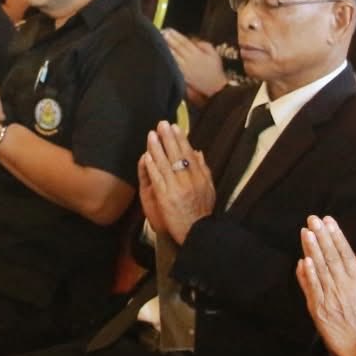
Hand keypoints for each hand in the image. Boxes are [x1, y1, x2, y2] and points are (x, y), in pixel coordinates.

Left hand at [135, 121, 216, 244]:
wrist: (197, 231)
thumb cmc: (203, 211)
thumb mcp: (209, 188)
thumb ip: (204, 169)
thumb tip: (198, 152)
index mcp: (199, 177)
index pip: (188, 153)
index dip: (181, 139)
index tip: (175, 127)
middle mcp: (188, 180)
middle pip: (176, 154)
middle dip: (168, 138)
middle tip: (161, 124)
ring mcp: (176, 188)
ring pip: (164, 163)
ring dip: (156, 148)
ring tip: (151, 135)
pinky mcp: (165, 197)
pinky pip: (157, 178)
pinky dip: (151, 166)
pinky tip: (146, 156)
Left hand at [163, 30, 227, 100]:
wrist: (214, 87)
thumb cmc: (215, 70)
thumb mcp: (214, 54)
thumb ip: (205, 45)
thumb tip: (194, 41)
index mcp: (198, 54)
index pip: (184, 42)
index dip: (176, 35)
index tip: (169, 30)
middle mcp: (190, 60)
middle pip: (177, 48)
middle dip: (169, 39)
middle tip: (162, 32)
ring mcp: (185, 69)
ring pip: (174, 56)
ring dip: (167, 48)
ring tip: (160, 42)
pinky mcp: (182, 76)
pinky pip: (174, 66)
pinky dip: (168, 60)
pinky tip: (163, 55)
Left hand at [296, 216, 355, 355]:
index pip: (346, 253)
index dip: (336, 236)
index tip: (328, 221)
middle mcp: (345, 286)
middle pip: (331, 257)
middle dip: (322, 236)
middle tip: (313, 219)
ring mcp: (331, 297)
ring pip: (320, 269)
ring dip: (313, 250)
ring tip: (306, 232)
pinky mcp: (319, 309)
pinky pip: (313, 288)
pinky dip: (308, 274)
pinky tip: (304, 260)